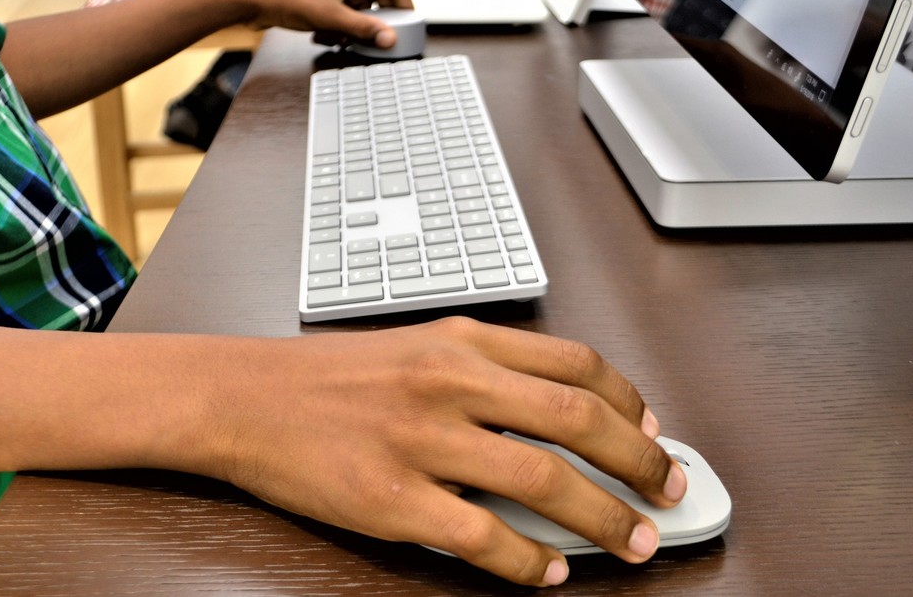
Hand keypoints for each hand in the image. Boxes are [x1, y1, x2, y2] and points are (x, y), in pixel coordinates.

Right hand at [160, 317, 686, 586]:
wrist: (242, 397)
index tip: (652, 429)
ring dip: (605, 517)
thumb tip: (550, 409)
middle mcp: (450, 381)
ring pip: (544, 480)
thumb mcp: (412, 345)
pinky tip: (548, 572)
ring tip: (633, 541)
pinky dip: (529, 561)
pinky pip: (483, 537)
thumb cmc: (324, 376)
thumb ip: (482, 368)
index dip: (630, 401)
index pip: (574, 363)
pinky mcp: (393, 498)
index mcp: (460, 340)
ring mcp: (422, 441)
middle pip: (577, 418)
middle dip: (640, 461)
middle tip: (670, 490)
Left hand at [224, 0, 412, 48]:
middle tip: (381, 34)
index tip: (409, 20)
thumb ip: (364, 28)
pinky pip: (337, 2)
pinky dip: (337, 18)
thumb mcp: (332, 17)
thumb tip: (389, 37)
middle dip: (376, 15)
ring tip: (350, 38)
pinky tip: (329, 34)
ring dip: (355, 20)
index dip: (402, 3)